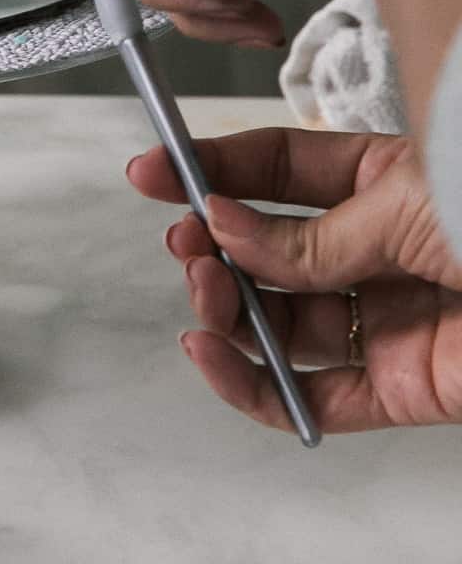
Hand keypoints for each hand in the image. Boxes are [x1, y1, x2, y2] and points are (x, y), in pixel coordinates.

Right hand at [129, 126, 461, 431]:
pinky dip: (254, 384)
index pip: (279, 169)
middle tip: (183, 243)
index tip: (155, 170)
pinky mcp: (403, 388)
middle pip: (269, 251)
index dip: (213, 168)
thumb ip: (315, 234)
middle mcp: (380, 249)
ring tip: (202, 293)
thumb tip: (231, 232)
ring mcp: (388, 318)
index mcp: (385, 181)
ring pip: (281, 322)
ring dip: (226, 310)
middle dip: (214, 247)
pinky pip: (311, 396)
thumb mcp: (408, 202)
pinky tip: (215, 354)